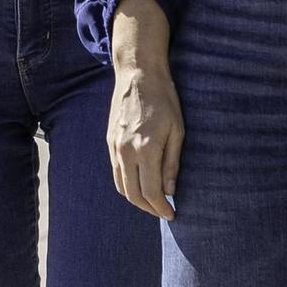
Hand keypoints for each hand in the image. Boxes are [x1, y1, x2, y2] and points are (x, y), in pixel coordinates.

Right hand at [107, 0, 182, 219]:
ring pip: (120, 185)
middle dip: (148, 208)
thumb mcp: (177, 130)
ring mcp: (114, 146)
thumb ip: (172, 163)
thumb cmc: (163, 99)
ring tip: (152, 200)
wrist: (138, 73)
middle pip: (132, 194)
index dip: (161, 208)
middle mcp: (125, 151)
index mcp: (145, 149)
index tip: (172, 213)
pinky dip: (126, 183)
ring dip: (135, 198)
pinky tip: (139, 181)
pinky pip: (115, 170)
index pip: (151, 192)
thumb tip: (170, 191)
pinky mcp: (109, 140)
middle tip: (162, 211)